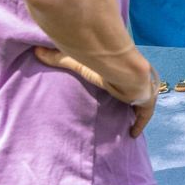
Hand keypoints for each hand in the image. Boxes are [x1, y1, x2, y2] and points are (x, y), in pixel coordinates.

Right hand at [33, 47, 159, 136]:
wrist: (125, 69)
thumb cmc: (103, 64)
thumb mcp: (79, 64)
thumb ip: (59, 58)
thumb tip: (36, 50)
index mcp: (119, 70)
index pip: (120, 76)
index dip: (117, 84)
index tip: (112, 89)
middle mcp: (132, 79)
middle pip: (131, 90)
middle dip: (128, 98)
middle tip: (120, 109)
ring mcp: (142, 90)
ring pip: (140, 102)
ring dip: (135, 110)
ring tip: (126, 123)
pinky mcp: (147, 101)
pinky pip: (145, 115)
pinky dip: (140, 123)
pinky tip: (133, 134)